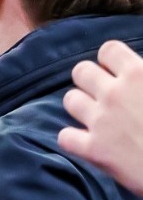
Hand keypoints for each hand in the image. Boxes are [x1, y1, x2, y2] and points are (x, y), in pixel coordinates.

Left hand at [61, 39, 142, 194]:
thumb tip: (142, 69)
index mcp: (139, 73)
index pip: (108, 50)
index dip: (111, 61)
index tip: (119, 72)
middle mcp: (114, 93)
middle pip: (80, 71)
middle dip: (90, 80)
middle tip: (105, 94)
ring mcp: (101, 121)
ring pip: (70, 100)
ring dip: (81, 106)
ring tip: (97, 115)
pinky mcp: (94, 150)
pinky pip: (65, 137)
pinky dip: (74, 139)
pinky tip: (88, 141)